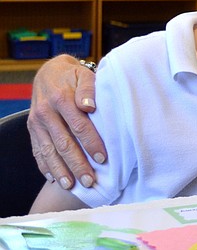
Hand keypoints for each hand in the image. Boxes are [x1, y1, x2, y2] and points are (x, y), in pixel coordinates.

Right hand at [28, 55, 104, 189]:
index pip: (78, 126)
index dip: (91, 143)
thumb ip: (89, 89)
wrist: (48, 73)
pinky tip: (54, 179)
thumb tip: (90, 106)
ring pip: (48, 151)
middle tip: (90, 181)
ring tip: (71, 186)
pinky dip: (45, 166)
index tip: (103, 158)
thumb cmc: (73, 76)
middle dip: (77, 164)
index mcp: (60, 98)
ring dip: (60, 170)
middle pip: (63, 143)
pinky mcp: (31, 130)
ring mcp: (36, 123)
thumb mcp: (84, 75)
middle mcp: (45, 113)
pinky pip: (37, 151)